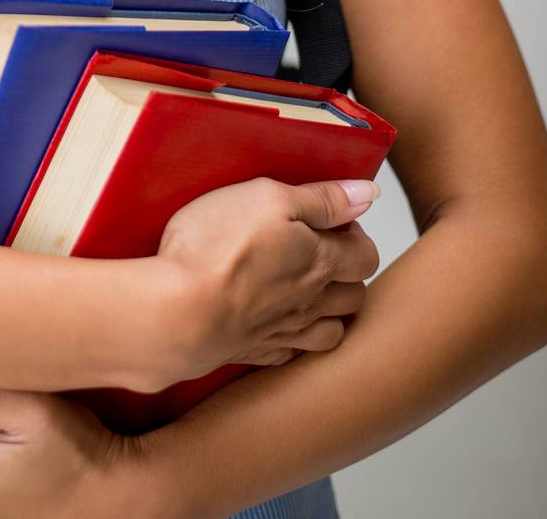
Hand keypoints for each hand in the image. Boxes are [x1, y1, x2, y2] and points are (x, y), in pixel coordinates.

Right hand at [143, 176, 381, 390]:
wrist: (178, 312)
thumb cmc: (218, 247)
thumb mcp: (269, 198)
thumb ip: (321, 198)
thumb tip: (367, 194)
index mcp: (320, 262)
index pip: (366, 255)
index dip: (355, 234)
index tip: (331, 220)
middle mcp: (310, 302)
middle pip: (355, 295)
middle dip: (347, 272)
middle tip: (320, 250)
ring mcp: (284, 332)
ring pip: (331, 330)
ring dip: (330, 311)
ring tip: (307, 289)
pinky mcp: (255, 352)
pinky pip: (293, 353)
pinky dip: (295, 340)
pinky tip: (278, 323)